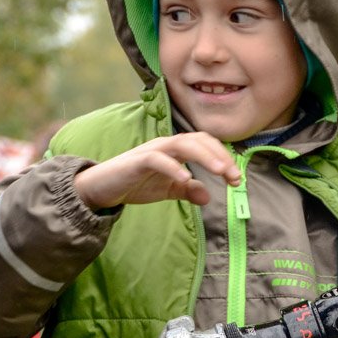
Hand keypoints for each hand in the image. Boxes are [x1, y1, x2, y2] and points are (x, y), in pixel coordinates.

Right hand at [74, 133, 240, 209]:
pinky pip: (159, 159)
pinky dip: (174, 167)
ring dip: (204, 156)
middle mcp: (166, 144)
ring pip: (183, 143)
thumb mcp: (167, 189)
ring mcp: (152, 150)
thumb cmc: (135, 184)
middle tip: (234, 177)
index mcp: (176, 149)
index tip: (236, 180)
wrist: (101, 188)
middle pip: (199, 140)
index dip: (223, 158)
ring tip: (220, 171)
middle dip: (220, 156)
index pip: (205, 145)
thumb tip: (208, 197)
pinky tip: (187, 178)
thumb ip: (187, 190)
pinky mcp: (138, 161)